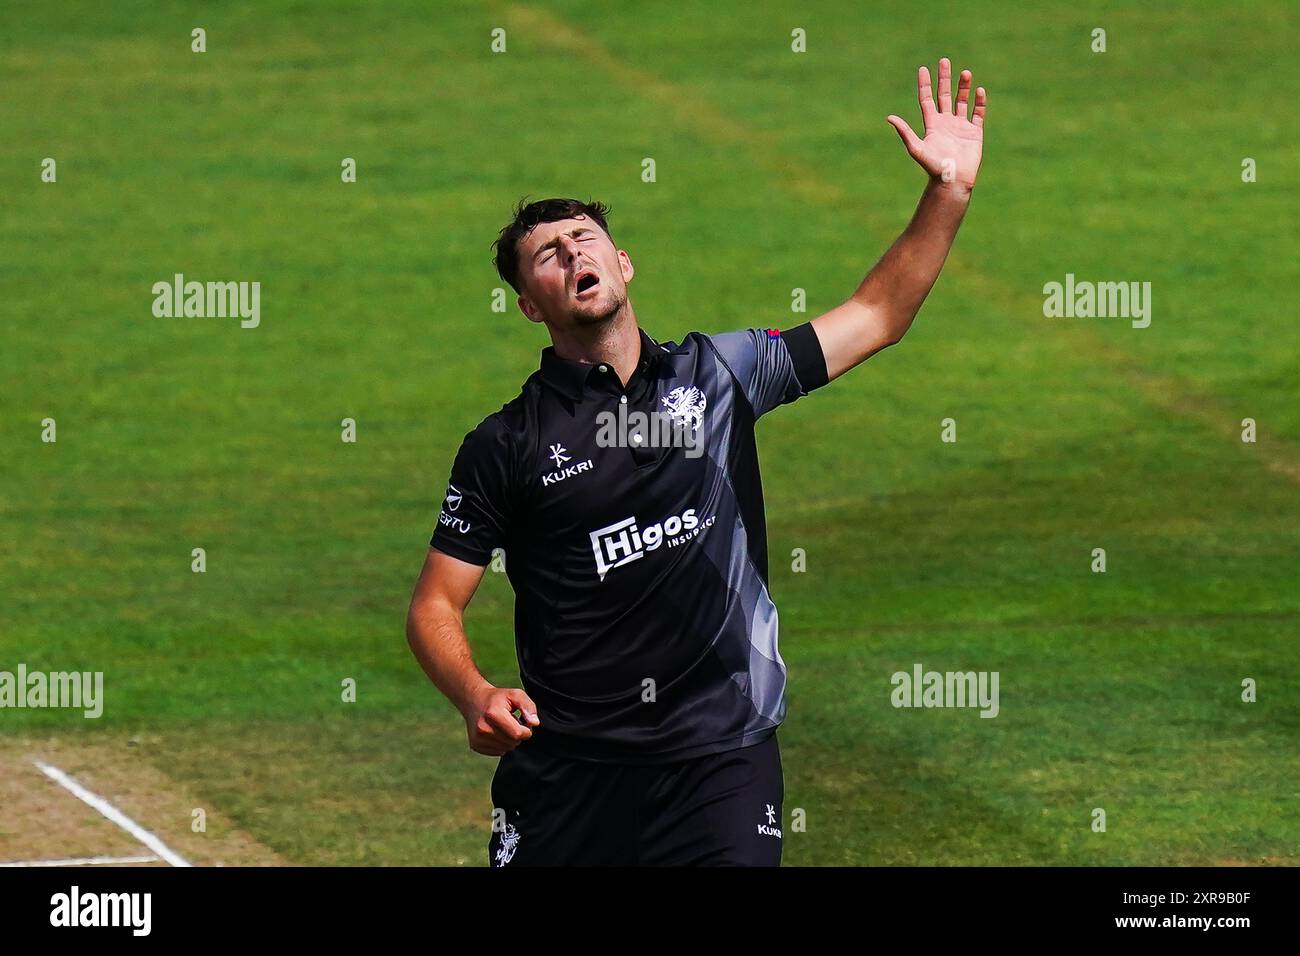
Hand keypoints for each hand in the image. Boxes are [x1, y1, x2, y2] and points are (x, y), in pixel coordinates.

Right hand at [462, 685, 539, 755]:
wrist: (474, 700)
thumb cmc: (498, 698)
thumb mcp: (515, 694)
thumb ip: (528, 706)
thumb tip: (534, 723)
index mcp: (493, 714)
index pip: (518, 734)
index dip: (526, 729)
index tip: (523, 720)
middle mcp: (483, 728)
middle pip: (513, 742)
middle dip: (518, 734)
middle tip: (512, 722)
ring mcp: (477, 738)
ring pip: (506, 748)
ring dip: (510, 739)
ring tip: (504, 726)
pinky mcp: (475, 745)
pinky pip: (498, 752)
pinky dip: (502, 744)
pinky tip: (497, 732)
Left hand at [887, 58, 985, 191]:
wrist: (952, 181)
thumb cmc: (933, 167)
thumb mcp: (917, 148)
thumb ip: (905, 132)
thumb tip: (889, 118)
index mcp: (932, 125)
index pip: (927, 100)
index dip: (925, 85)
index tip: (923, 69)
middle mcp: (945, 123)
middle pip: (944, 96)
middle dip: (944, 79)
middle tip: (944, 61)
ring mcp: (960, 127)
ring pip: (962, 102)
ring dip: (963, 87)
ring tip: (965, 72)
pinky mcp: (974, 133)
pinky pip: (978, 114)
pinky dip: (979, 102)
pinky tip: (979, 90)